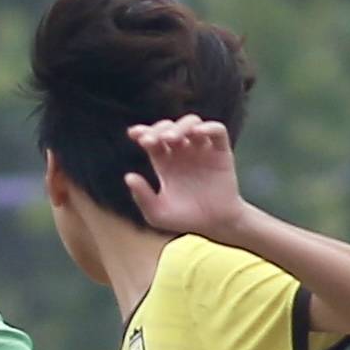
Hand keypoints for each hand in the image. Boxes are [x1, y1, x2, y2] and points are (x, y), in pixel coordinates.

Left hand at [122, 116, 249, 240]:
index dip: (143, 132)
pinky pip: (218, 131)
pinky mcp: (221, 152)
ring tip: (171, 139)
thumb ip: (143, 197)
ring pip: (192, 123)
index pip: (152, 138)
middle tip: (152, 141)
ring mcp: (202, 150)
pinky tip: (197, 133)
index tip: (134, 134)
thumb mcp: (158, 214)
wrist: (215, 226)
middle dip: (159, 129)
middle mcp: (183, 152)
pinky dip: (208, 127)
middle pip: (169, 127)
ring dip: (180, 126)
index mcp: (165, 162)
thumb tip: (129, 176)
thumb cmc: (185, 220)